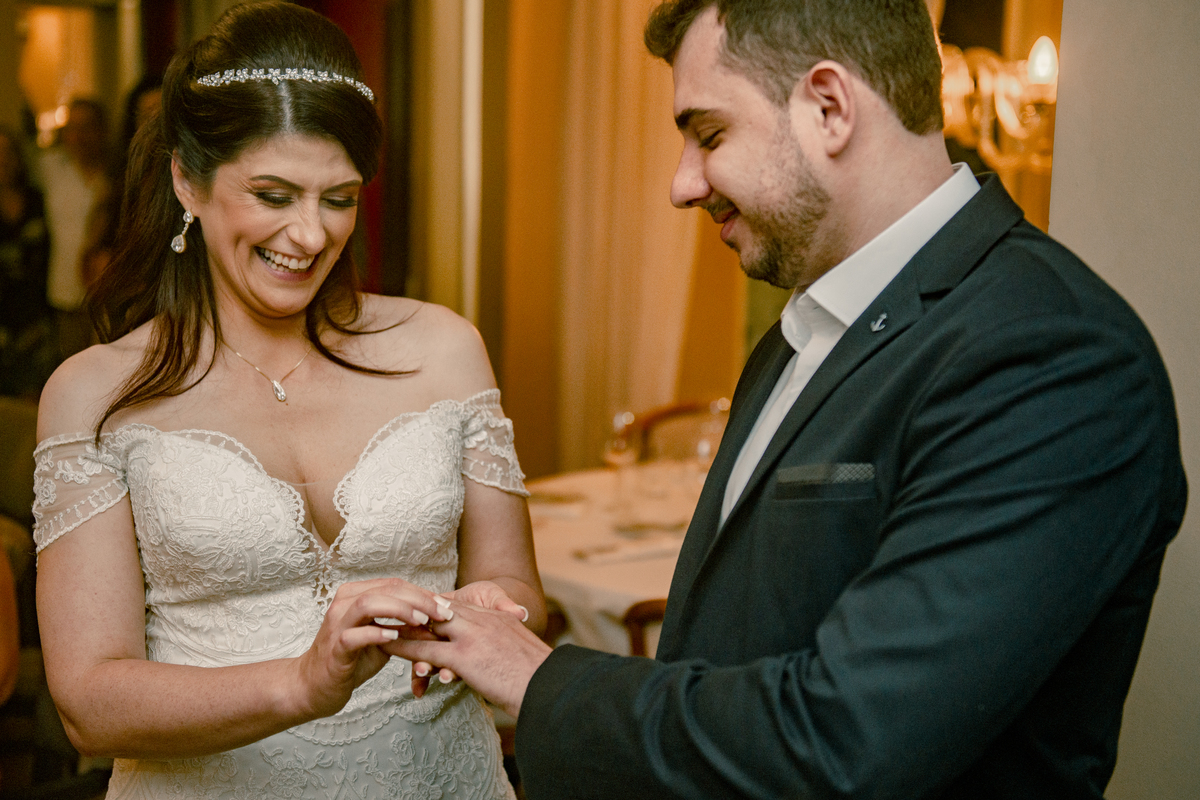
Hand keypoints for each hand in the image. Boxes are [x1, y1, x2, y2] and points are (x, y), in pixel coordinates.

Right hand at [293, 578, 449, 719]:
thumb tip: (440, 626)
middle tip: (443, 613)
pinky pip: (354, 635)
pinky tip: (395, 637)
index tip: (446, 606)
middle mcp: (344, 604)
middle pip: (385, 589)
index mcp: (356, 596)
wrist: (316, 686)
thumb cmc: (353, 660)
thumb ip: (407, 630)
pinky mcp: (334, 648)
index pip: (394, 584)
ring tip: (421, 621)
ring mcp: (337, 624)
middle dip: (419, 599)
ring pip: (368, 603)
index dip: (422, 593)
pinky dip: (377, 633)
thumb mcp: (385, 642)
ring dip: (399, 610)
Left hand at [384, 599, 551, 718]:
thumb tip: (513, 633)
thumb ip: (511, 639)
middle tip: (390, 612)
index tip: (418, 609)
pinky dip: (404, 648)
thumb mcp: (523, 649)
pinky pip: (426, 650)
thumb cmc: (542, 675)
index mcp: (497, 617)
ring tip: (381, 629)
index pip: (460, 608)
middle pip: (440, 611)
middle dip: (415, 612)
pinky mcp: (464, 657)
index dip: (437, 608)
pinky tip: (387, 648)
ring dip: (404, 627)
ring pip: (428, 627)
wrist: (551, 685)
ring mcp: (472, 636)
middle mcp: (482, 621)